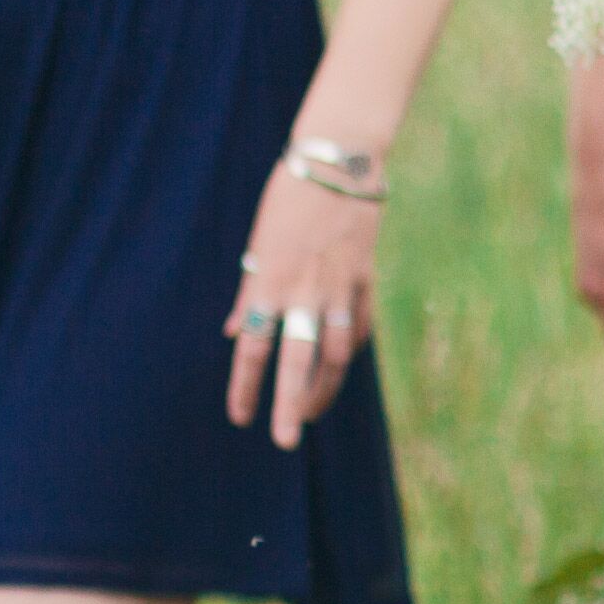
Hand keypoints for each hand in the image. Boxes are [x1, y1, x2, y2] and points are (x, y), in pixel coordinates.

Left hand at [224, 162, 381, 448]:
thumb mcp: (260, 243)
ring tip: (307, 412)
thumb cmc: (289, 197)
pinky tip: (335, 366)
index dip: (246, 386)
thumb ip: (251, 291)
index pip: (255, 347)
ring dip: (321, 386)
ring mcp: (340, 287)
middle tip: (284, 441)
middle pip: (297, 361)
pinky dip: (345, 350)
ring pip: (335, 352)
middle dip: (289, 405)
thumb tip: (237, 332)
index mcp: (271, 281)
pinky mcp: (366, 279)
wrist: (340, 161)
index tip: (240, 417)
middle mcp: (305, 291)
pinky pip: (356, 327)